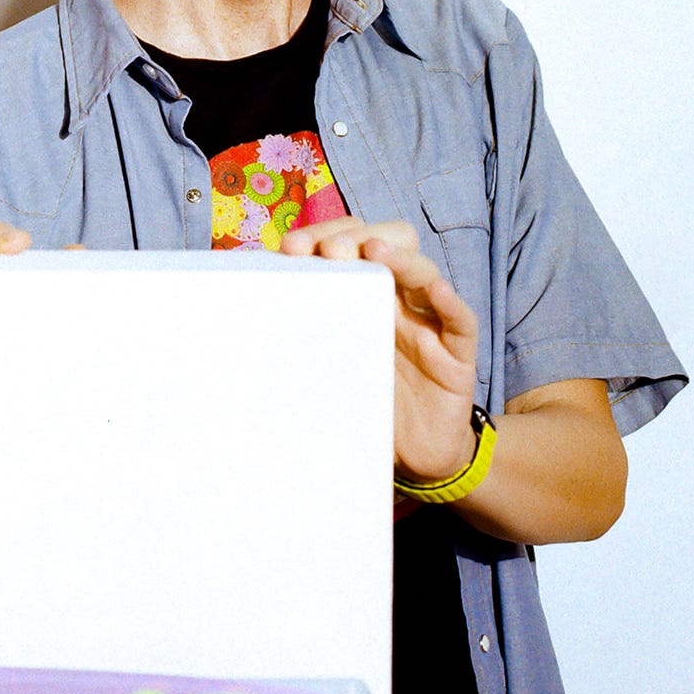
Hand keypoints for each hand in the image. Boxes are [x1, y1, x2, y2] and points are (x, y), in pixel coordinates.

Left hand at [281, 217, 479, 480]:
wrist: (414, 457)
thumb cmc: (365, 405)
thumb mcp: (325, 369)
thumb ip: (298, 342)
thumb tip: (232, 328)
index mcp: (365, 297)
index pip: (352, 243)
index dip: (324, 235)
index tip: (291, 248)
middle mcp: (398, 301)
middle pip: (391, 243)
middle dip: (359, 238)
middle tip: (330, 251)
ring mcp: (430, 325)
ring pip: (424, 274)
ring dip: (401, 259)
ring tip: (376, 252)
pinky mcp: (458, 356)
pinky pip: (461, 322)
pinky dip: (450, 302)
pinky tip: (435, 291)